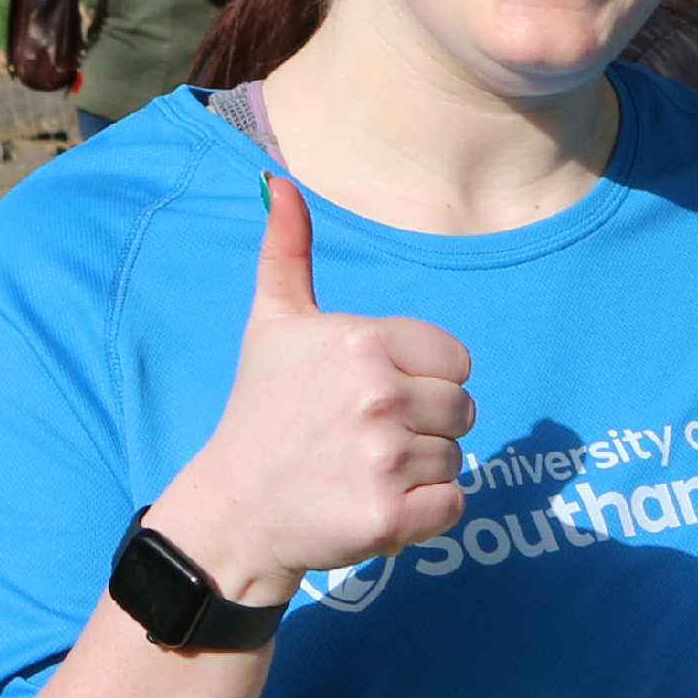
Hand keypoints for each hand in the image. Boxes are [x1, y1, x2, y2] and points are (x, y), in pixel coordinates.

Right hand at [140, 181, 474, 608]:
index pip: (457, 362)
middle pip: (462, 410)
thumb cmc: (262, 411)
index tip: (371, 398)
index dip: (423, 382)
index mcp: (364, 341)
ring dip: (419, 472)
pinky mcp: (389, 515)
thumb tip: (278, 181)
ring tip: (361, 472)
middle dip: (423, 428)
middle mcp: (378, 393)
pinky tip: (374, 506)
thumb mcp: (273, 324)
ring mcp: (384, 456)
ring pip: (456, 459)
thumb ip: (287, 251)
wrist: (235, 510)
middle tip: (363, 440)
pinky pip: (452, 506)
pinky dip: (424, 516)